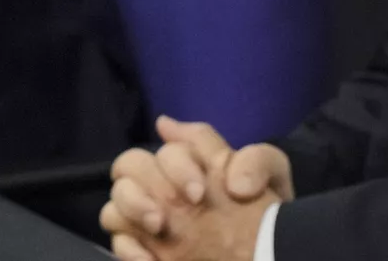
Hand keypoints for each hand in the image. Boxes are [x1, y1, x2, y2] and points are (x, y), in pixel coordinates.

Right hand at [101, 117, 291, 260]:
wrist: (268, 253)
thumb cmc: (268, 213)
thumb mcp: (272, 176)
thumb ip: (245, 153)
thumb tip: (198, 139)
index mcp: (193, 163)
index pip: (170, 148)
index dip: (178, 166)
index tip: (200, 193)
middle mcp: (165, 186)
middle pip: (129, 165)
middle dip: (148, 184)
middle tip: (176, 209)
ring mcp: (151, 219)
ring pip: (115, 202)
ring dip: (132, 209)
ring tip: (159, 228)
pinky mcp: (146, 251)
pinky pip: (118, 243)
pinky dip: (129, 250)